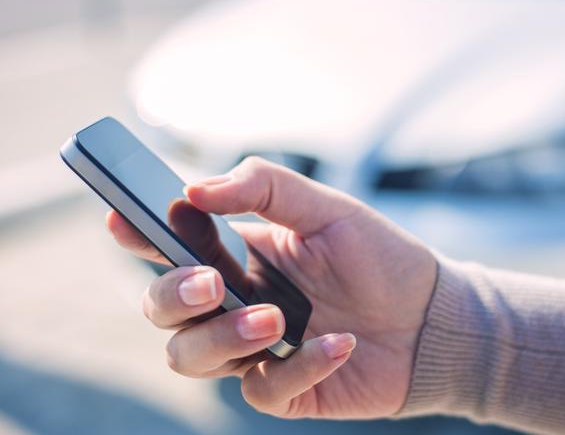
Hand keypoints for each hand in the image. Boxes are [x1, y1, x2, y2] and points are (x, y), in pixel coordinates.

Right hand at [106, 156, 436, 418]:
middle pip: (162, 308)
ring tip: (276, 318)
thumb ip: (265, 187)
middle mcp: (235, 302)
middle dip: (173, 296)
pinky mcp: (282, 389)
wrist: (430, 317)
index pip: (170, 246)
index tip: (121, 219)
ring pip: (189, 358)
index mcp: (237, 254)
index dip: (137, 234)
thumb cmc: (378, 257)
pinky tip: (339, 342)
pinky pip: (260, 389)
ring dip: (224, 337)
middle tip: (211, 282)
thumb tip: (196, 187)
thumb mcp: (326, 208)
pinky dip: (298, 367)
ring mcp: (254, 349)